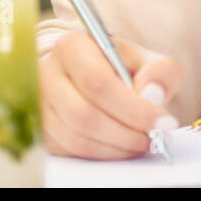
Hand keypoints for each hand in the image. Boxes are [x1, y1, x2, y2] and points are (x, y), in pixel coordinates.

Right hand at [39, 32, 182, 159]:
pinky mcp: (41, 129)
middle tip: (154, 137)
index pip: (98, 83)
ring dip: (117, 147)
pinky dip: (103, 154)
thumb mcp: (145, 59)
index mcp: (72, 47)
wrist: (88, 72)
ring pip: (77, 139)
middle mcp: (47, 73)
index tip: (161, 121)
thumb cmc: (118, 65)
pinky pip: (71, 151)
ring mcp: (39, 104)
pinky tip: (122, 145)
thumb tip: (152, 95)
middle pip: (84, 115)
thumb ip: (159, 72)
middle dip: (126, 133)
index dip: (132, 108)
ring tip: (142, 141)